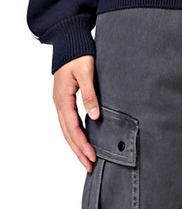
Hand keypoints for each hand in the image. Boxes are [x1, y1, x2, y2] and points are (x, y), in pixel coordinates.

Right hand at [53, 56, 99, 171]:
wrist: (70, 41)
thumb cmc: (79, 54)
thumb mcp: (86, 73)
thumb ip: (90, 95)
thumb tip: (95, 117)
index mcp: (63, 98)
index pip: (73, 128)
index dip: (83, 144)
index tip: (93, 157)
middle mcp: (59, 103)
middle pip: (68, 134)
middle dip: (79, 152)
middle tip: (90, 167)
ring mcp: (61, 103)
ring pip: (67, 131)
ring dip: (77, 147)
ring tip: (87, 161)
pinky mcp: (65, 101)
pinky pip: (69, 123)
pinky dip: (75, 136)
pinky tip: (83, 144)